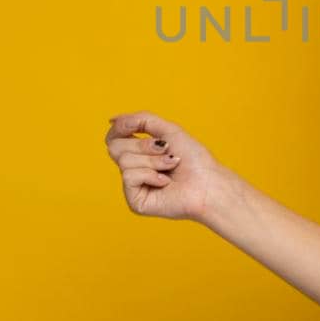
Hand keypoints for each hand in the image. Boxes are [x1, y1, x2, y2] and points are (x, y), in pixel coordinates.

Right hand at [105, 110, 236, 222]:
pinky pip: (129, 176)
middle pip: (115, 146)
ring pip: (124, 160)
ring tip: (170, 167)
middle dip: (143, 145)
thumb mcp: (168, 130)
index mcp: (139, 152)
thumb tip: (112, 120)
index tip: (133, 126)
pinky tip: (165, 182)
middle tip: (165, 150)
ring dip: (153, 160)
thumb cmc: (193, 159)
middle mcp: (134, 168)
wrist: (207, 183)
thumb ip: (141, 120)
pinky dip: (150, 175)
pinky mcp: (135, 200)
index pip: (114, 137)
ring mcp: (133, 185)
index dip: (119, 128)